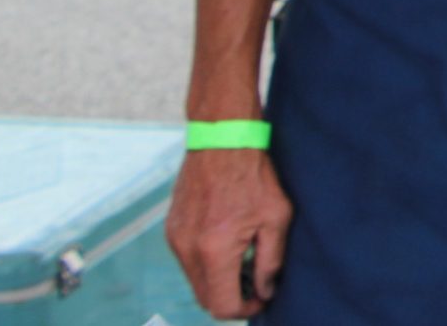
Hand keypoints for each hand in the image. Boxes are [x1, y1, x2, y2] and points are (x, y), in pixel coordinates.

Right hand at [168, 148, 292, 319]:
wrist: (222, 139)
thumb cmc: (254, 175)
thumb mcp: (275, 217)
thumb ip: (271, 261)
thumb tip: (265, 291)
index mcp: (214, 250)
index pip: (222, 305)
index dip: (246, 308)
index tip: (262, 297)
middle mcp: (187, 249)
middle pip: (205, 298)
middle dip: (231, 297)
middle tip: (255, 282)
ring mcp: (175, 239)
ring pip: (195, 280)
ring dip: (218, 280)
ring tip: (244, 259)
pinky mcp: (171, 229)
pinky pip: (188, 261)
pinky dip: (206, 263)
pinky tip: (228, 243)